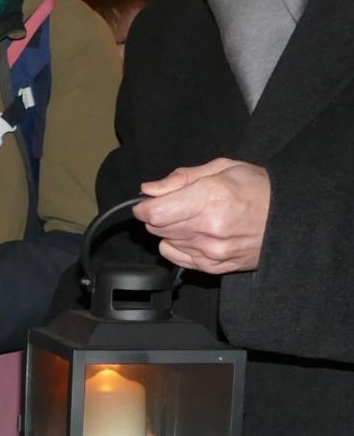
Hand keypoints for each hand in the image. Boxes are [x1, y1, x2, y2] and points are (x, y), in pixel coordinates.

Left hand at [134, 159, 269, 273]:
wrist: (291, 218)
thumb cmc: (258, 188)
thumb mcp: (222, 168)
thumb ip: (181, 178)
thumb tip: (149, 190)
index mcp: (211, 198)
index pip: (154, 212)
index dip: (144, 206)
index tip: (147, 202)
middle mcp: (209, 228)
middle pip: (156, 227)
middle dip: (158, 215)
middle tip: (176, 205)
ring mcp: (212, 251)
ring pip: (165, 242)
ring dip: (171, 230)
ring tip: (195, 218)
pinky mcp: (215, 266)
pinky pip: (176, 257)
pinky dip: (179, 245)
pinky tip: (196, 235)